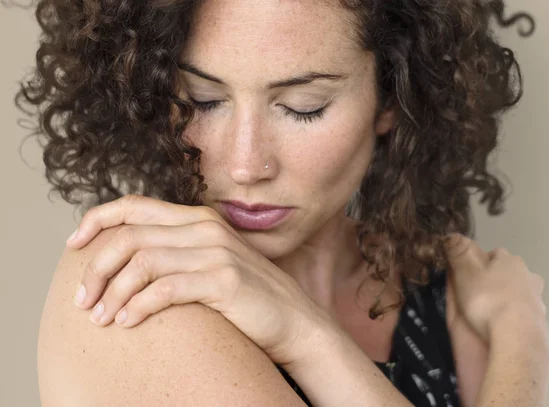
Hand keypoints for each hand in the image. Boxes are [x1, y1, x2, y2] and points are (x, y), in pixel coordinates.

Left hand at [68, 194, 331, 365]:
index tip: (73, 244)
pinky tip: (127, 323)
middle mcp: (205, 228)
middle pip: (130, 236)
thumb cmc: (247, 298)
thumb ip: (177, 253)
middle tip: (81, 301)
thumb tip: (127, 260)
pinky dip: (138, 306)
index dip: (97, 220)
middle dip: (96, 269)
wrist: (295, 322)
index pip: (135, 205)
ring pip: (142, 263)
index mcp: (198, 219)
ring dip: (112, 293)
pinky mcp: (224, 280)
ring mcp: (216, 252)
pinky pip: (165, 289)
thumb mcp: (210, 265)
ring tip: (101, 319)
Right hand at [443, 233, 548, 344]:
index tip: (467, 277)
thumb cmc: (487, 300)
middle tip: (477, 294)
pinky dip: (515, 315)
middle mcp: (527, 274)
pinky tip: (504, 325)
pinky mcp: (540, 319)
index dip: (478, 264)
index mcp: (509, 260)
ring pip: (519, 291)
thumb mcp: (465, 273)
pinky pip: (524, 312)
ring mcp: (537, 298)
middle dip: (495, 279)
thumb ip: (458, 252)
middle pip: (508, 272)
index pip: (492, 254)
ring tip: (490, 312)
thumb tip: (452, 234)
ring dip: (506, 297)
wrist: (516, 337)